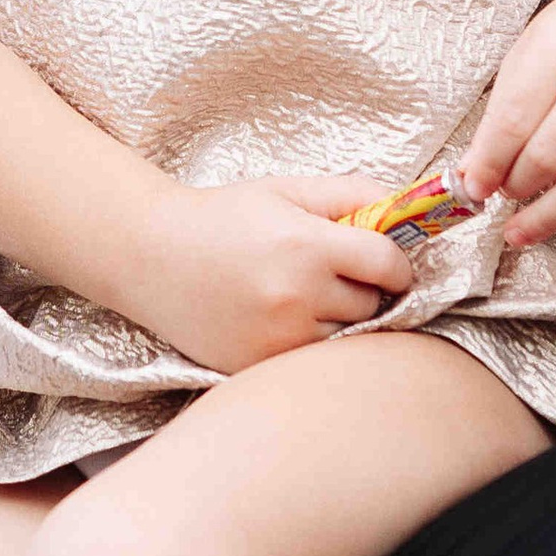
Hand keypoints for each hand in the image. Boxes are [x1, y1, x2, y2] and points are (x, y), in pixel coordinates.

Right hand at [139, 174, 413, 375]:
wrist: (150, 255)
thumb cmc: (222, 218)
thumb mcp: (287, 190)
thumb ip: (351, 193)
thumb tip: (404, 207)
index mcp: (306, 246)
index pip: (389, 265)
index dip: (396, 263)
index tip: (386, 263)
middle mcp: (295, 297)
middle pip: (372, 306)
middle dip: (363, 290)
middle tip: (333, 275)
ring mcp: (276, 338)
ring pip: (345, 339)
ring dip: (337, 320)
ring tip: (302, 297)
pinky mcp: (257, 365)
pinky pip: (311, 360)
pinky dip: (307, 343)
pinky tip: (280, 319)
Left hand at [460, 0, 555, 261]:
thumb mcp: (536, 46)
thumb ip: (505, 106)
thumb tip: (471, 171)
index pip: (513, 121)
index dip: (486, 164)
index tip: (471, 187)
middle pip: (548, 157)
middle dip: (514, 188)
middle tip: (500, 195)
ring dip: (547, 217)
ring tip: (519, 232)